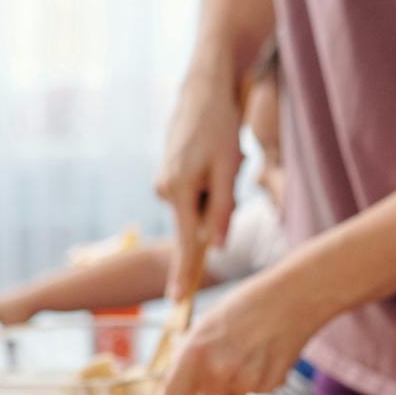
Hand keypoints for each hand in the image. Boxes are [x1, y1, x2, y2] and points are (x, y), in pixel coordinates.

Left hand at [139, 259, 325, 394]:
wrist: (291, 297)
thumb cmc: (243, 308)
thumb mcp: (205, 329)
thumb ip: (189, 366)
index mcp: (193, 353)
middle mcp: (217, 371)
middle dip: (217, 394)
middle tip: (229, 361)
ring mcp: (245, 380)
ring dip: (239, 386)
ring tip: (250, 352)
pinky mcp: (270, 384)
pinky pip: (258, 392)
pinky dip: (261, 378)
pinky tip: (266, 353)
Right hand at [155, 68, 244, 300]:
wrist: (203, 92)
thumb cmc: (220, 127)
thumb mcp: (229, 167)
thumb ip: (223, 209)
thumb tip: (216, 247)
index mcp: (179, 191)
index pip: (185, 242)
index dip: (184, 273)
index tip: (177, 302)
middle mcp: (164, 190)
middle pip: (200, 221)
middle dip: (221, 206)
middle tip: (231, 166)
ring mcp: (163, 183)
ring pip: (201, 206)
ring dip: (218, 190)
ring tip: (223, 156)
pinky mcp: (169, 176)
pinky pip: (197, 193)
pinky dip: (211, 181)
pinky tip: (214, 154)